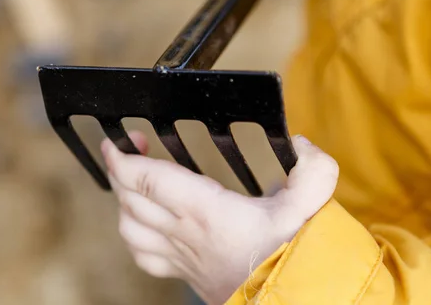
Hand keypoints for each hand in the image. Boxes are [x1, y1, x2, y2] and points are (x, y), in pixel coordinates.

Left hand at [102, 134, 338, 304]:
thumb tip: (301, 144)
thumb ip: (313, 172)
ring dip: (122, 202)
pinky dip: (133, 236)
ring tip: (132, 183)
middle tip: (128, 150)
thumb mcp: (310, 209)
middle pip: (129, 199)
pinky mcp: (184, 272)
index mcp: (204, 210)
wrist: (289, 303)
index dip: (123, 158)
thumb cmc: (291, 258)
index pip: (146, 180)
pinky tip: (141, 225)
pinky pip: (143, 256)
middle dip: (119, 170)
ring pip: (128, 229)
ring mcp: (180, 256)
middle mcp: (184, 232)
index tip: (116, 141)